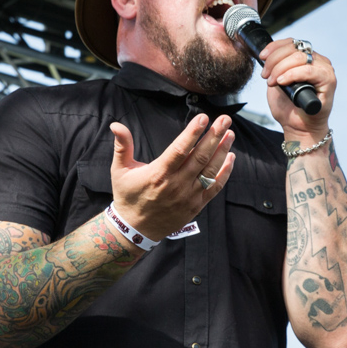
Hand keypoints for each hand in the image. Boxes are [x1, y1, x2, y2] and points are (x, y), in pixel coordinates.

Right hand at [109, 113, 234, 242]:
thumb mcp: (120, 170)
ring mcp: (188, 196)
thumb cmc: (127, 196)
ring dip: (222, 151)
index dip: (193, 132)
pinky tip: (230, 158)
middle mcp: (176, 185)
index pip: (180, 149)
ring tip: (230, 134)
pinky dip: (225, 172)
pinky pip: (214, 187)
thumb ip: (122, 146)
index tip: (203, 117)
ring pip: (210, 170)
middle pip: (200, 157)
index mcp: (158, 174)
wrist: (135, 230)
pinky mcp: (196, 205)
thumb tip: (116, 124)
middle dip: (214, 136)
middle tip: (225, 119)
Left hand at [259, 38, 335, 138]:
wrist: (298, 128)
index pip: (291, 42)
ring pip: (300, 57)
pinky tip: (282, 81)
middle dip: (274, 60)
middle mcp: (318, 61)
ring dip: (281, 68)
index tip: (261, 57)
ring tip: (272, 81)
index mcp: (307, 58)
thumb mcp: (277, 81)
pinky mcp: (329, 81)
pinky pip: (308, 71)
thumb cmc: (289, 107)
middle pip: (294, 48)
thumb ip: (276, 65)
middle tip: (265, 76)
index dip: (274, 47)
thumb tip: (267, 53)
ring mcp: (325, 69)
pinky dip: (292, 74)